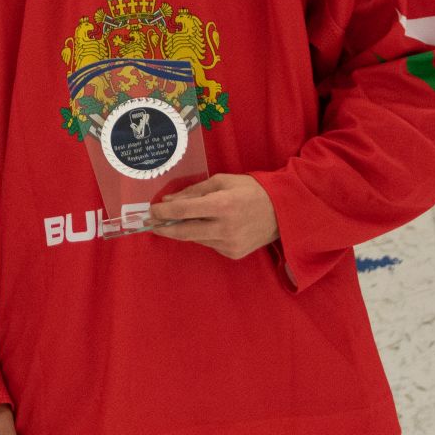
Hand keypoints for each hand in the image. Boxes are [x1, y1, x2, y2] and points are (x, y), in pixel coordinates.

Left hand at [146, 174, 278, 259]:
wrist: (284, 211)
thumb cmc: (251, 190)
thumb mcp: (222, 181)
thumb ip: (193, 192)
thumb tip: (168, 201)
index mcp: (222, 205)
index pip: (183, 211)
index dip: (163, 212)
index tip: (151, 210)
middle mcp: (224, 228)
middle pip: (183, 232)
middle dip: (164, 228)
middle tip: (151, 224)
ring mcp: (229, 244)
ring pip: (196, 238)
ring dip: (184, 230)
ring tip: (178, 221)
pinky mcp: (233, 253)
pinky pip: (209, 243)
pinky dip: (203, 235)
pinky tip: (209, 226)